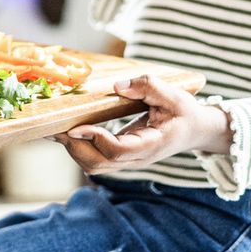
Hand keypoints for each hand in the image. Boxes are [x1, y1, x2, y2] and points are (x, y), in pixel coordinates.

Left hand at [53, 75, 230, 174]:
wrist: (195, 130)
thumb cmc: (184, 112)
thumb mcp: (174, 95)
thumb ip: (149, 87)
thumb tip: (119, 85)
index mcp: (151, 145)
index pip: (117, 151)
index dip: (95, 139)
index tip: (77, 124)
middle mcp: (137, 159)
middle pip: (99, 164)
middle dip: (75, 146)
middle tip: (56, 126)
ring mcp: (129, 161)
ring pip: (94, 165)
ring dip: (73, 149)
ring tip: (55, 129)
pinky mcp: (121, 157)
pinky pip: (96, 159)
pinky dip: (79, 147)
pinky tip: (66, 131)